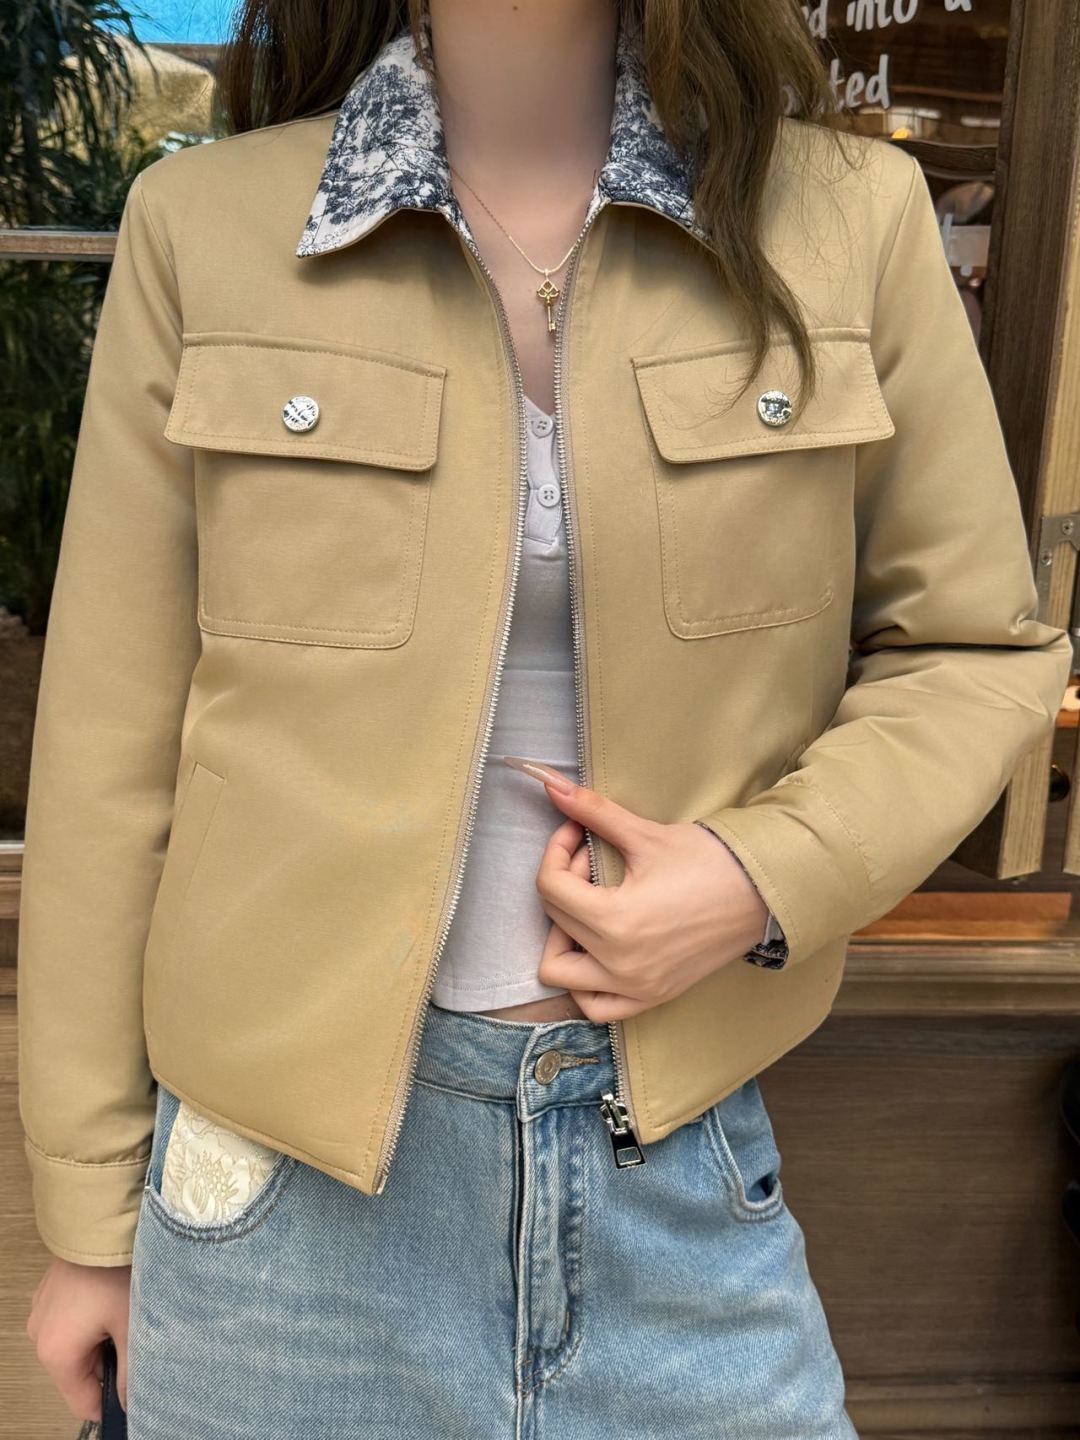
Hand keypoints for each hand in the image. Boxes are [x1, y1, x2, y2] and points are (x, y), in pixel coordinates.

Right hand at [26, 1257, 130, 1418]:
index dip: (111, 1402)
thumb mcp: (132, 1325)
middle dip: (109, 1363)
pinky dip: (92, 1319)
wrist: (101, 1219)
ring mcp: (42, 1312)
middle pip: (79, 1372)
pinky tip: (113, 1298)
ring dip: (101, 1339)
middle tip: (137, 1340)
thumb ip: (132, 1372)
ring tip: (127, 1314)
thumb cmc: (115, 1270)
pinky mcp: (50, 1293)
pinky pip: (71, 1321)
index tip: (136, 1389)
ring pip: (77, 1345)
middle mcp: (40, 1336)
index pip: (83, 1402)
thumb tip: (132, 1401)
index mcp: (57, 1353)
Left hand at [523, 767, 769, 1021]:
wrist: (763, 892)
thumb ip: (593, 811)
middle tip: (594, 860)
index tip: (576, 833)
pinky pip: (596, 1005)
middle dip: (565, 883)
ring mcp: (636, 987)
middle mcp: (620, 964)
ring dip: (563, 939)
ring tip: (590, 908)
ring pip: (561, 974)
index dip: (555, 851)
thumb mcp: (646, 834)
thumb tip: (551, 784)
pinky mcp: (652, 997)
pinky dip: (585, 980)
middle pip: (554, 922)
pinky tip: (598, 947)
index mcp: (615, 921)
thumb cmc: (709, 861)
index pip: (550, 888)